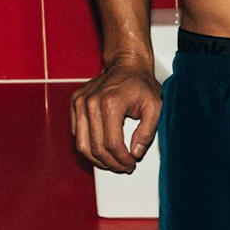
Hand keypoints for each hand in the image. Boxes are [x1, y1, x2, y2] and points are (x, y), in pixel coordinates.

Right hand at [70, 57, 162, 173]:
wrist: (126, 63)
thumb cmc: (140, 83)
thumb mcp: (155, 107)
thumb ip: (147, 132)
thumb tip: (135, 152)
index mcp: (110, 103)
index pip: (111, 144)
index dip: (122, 160)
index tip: (131, 163)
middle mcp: (91, 102)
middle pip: (95, 148)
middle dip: (111, 163)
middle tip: (123, 166)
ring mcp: (80, 102)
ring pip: (82, 144)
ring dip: (97, 159)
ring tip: (112, 161)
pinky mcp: (75, 103)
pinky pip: (76, 133)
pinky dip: (88, 145)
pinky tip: (101, 147)